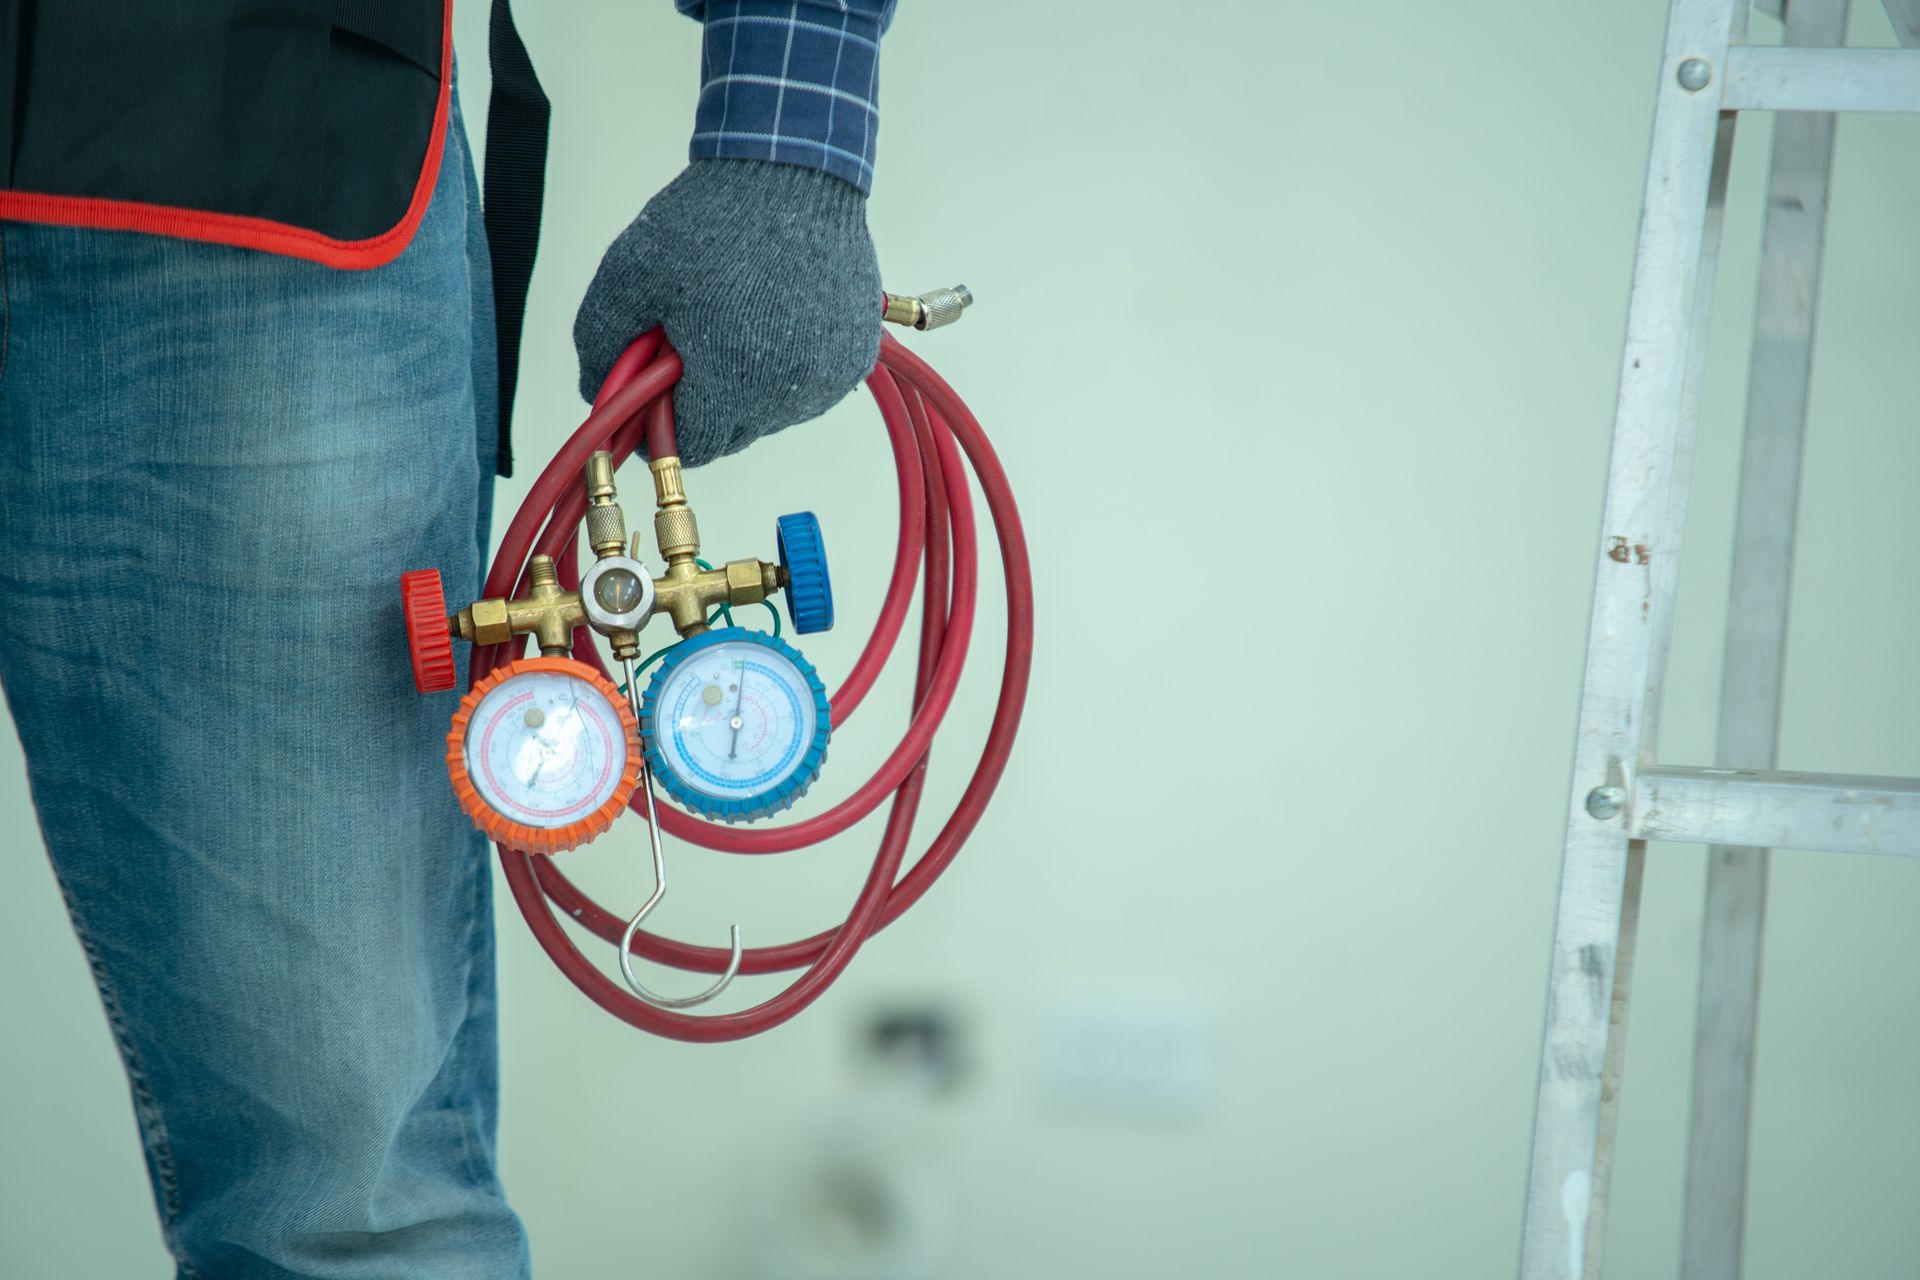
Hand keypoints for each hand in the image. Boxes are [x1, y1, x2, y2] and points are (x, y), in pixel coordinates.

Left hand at [573, 158, 881, 466]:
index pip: (692, 446)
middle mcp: (790, 392)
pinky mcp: (856, 356)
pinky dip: (786, 366)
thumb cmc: (714, 219)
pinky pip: (809, 385)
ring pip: (771, 412)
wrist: (794, 172)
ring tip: (735, 321)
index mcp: (733, 382)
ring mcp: (829, 376)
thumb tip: (596, 394)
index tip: (655, 387)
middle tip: (690, 343)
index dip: (662, 422)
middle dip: (704, 401)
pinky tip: (772, 318)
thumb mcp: (628, 275)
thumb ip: (600, 345)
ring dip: (746, 384)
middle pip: (732, 432)